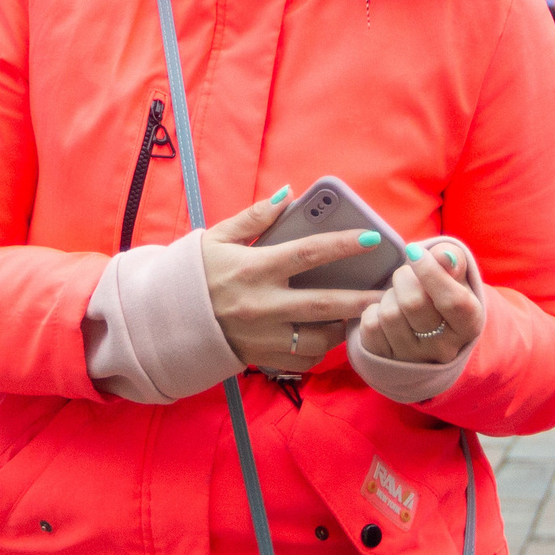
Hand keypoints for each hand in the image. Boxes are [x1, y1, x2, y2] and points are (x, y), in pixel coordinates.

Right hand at [199, 191, 387, 373]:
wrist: (163, 321)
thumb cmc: (192, 274)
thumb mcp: (216, 238)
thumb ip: (254, 217)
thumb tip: (288, 194)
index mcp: (253, 269)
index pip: (307, 253)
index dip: (342, 244)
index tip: (371, 239)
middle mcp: (261, 305)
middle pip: (324, 304)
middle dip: (362, 299)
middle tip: (391, 294)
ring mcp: (261, 336)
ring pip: (318, 339)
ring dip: (344, 328)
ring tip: (362, 315)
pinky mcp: (259, 357)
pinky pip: (301, 360)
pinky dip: (321, 350)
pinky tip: (330, 337)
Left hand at [358, 242, 484, 366]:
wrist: (424, 327)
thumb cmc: (441, 292)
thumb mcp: (455, 275)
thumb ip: (453, 260)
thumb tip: (444, 256)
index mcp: (469, 326)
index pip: (453, 301)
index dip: (431, 272)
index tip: (415, 251)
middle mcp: (444, 348)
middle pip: (414, 304)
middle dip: (404, 278)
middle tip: (406, 275)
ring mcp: (414, 358)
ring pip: (389, 314)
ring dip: (388, 295)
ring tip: (398, 296)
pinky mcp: (386, 360)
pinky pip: (370, 326)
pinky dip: (373, 310)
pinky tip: (385, 311)